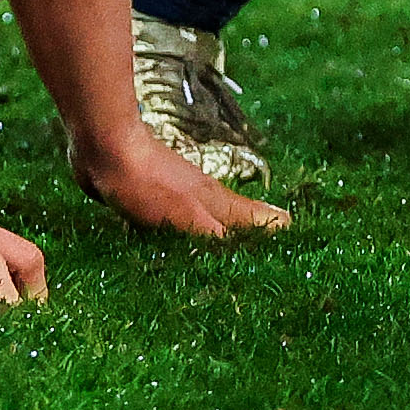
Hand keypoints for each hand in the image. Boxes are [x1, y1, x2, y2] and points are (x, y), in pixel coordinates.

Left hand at [71, 122, 289, 242]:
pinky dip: (187, 239)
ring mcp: (180, 198)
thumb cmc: (147, 182)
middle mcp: (205, 200)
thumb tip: (249, 261)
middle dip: (256, 239)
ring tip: (234, 259)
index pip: (261, 219)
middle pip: (240, 221)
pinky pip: (178, 227)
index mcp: (218, 203)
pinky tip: (180, 249)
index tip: (303, 249)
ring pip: (210, 223)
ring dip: (222, 240)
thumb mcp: (186, 216)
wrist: (106, 148)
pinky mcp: (152, 203)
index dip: (279, 234)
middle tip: (274, 260)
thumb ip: (216, 237)